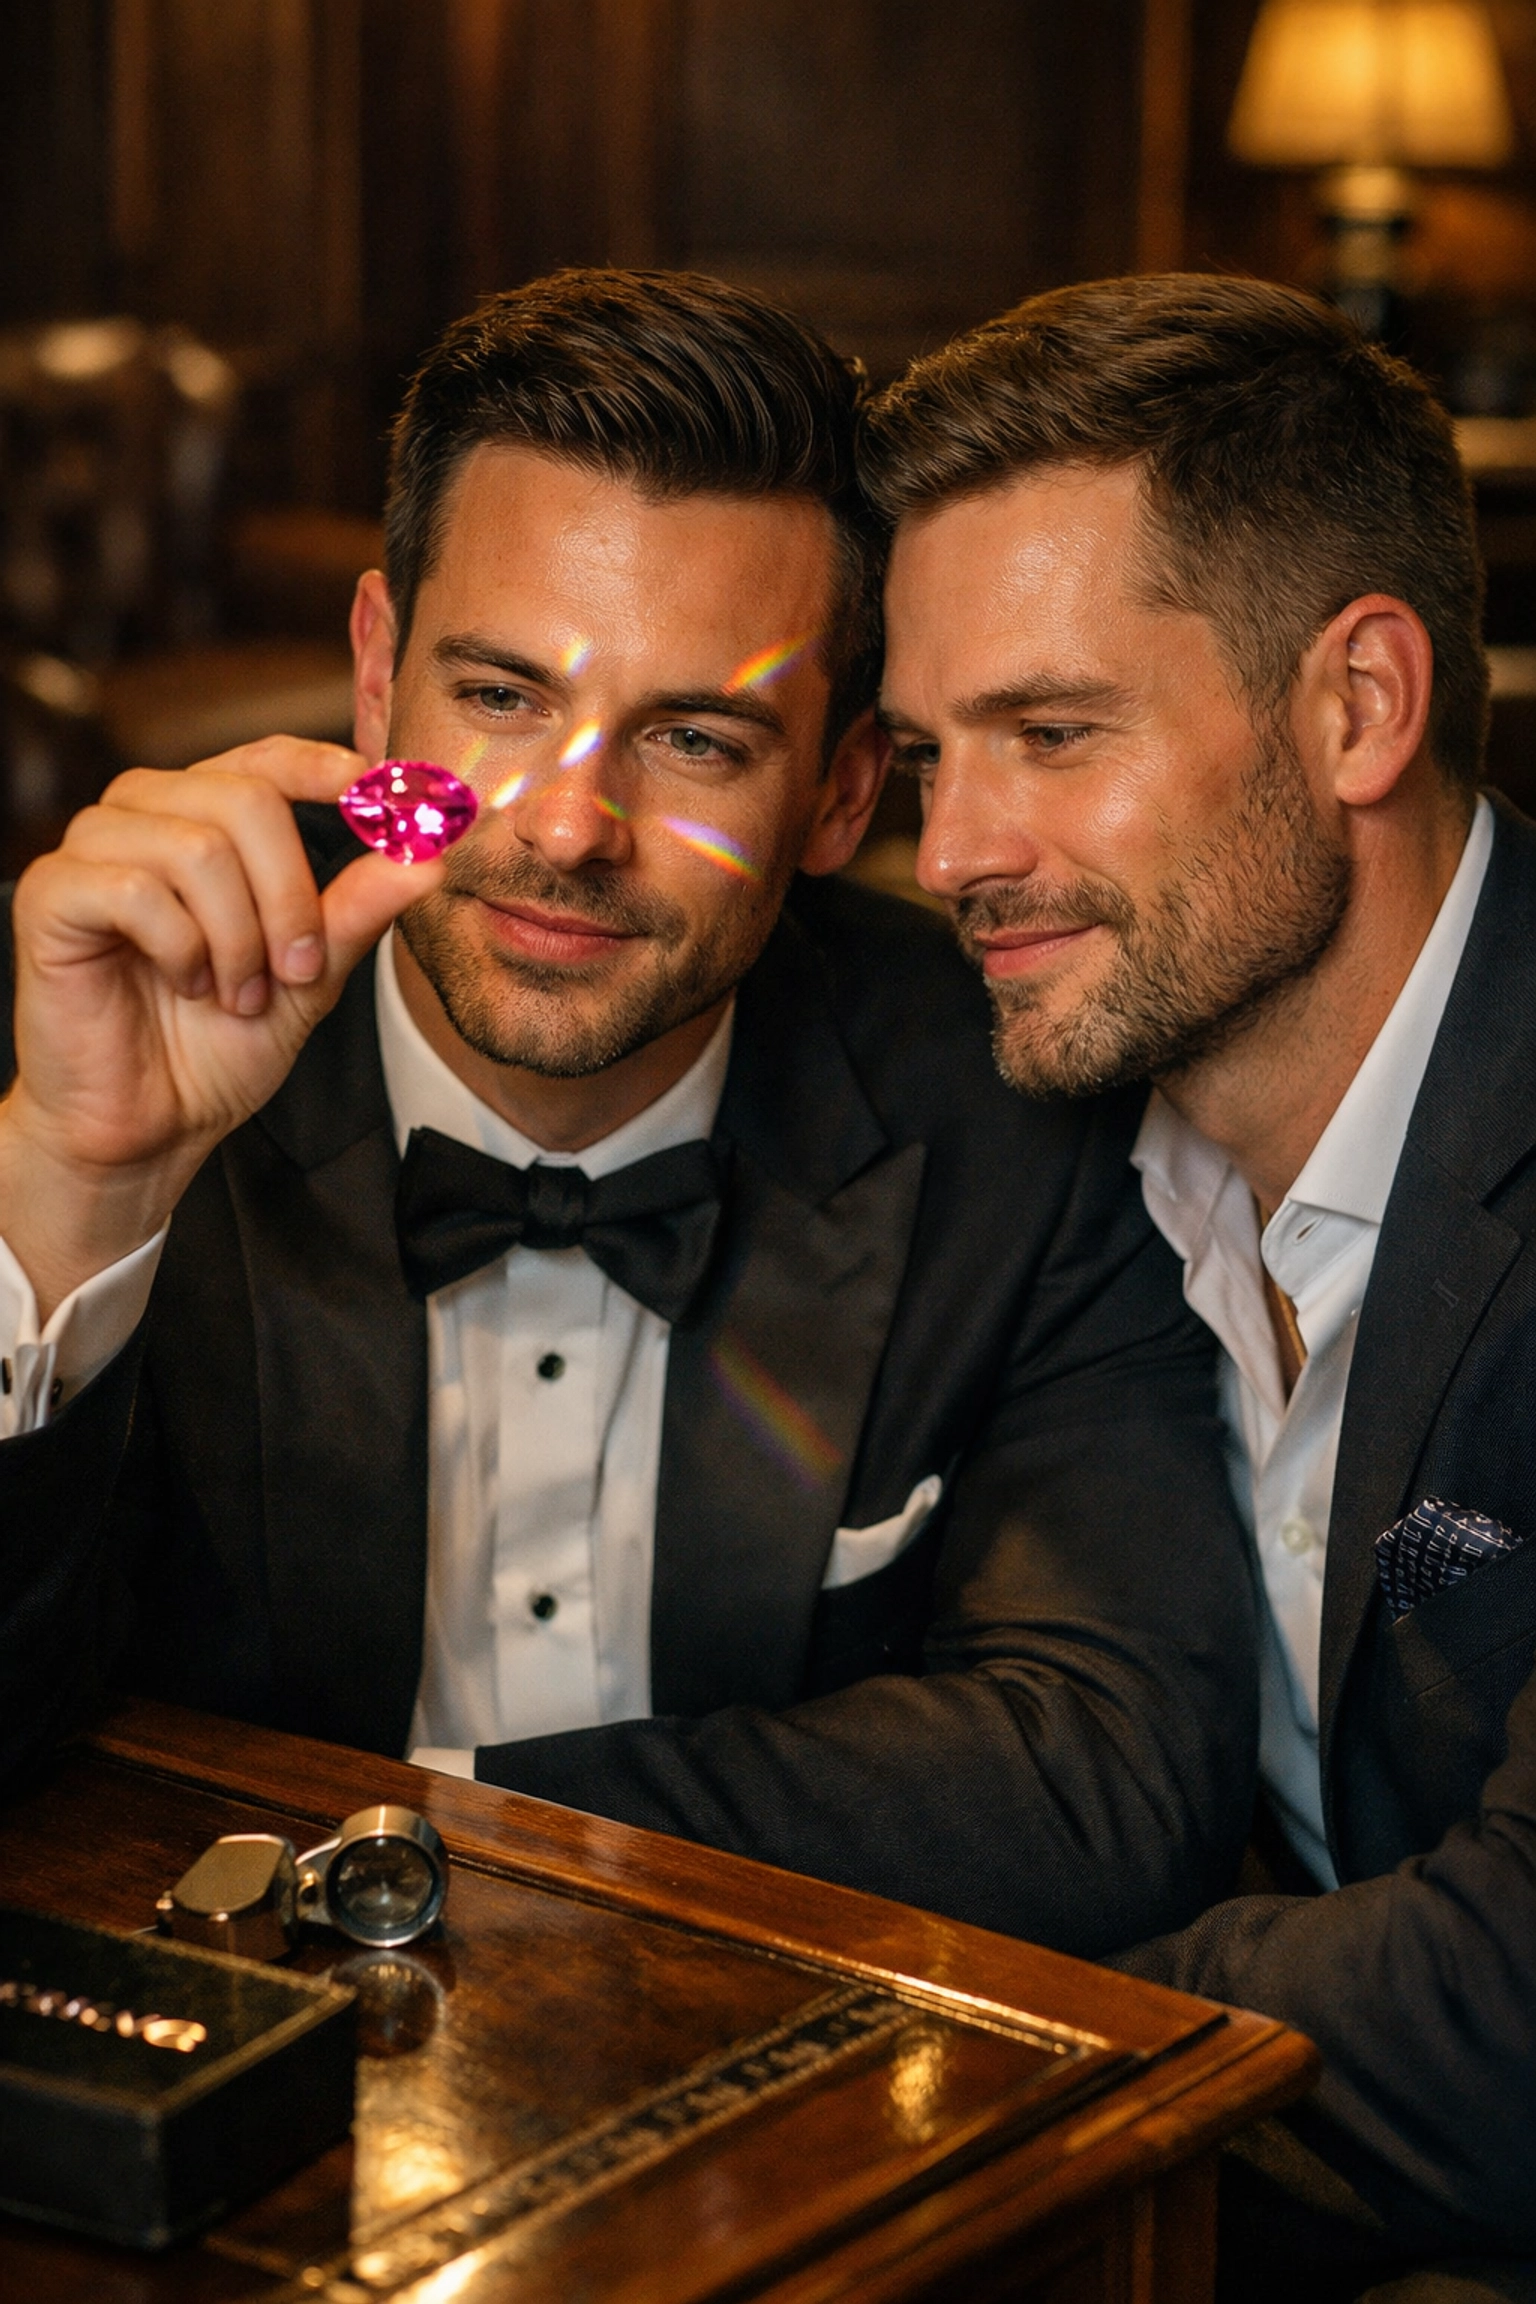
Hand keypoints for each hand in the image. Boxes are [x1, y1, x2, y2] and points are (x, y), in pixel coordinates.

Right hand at [0, 737, 443, 1316]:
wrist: (154, 1123)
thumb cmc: (218, 1045)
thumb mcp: (311, 975)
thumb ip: (358, 911)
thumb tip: (425, 857)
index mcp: (206, 817)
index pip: (268, 759)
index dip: (326, 771)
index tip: (381, 797)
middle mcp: (146, 815)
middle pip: (246, 800)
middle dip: (290, 897)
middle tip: (296, 969)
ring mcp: (93, 849)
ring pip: (198, 848)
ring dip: (237, 937)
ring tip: (234, 992)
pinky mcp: (53, 894)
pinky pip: (137, 890)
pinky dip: (181, 948)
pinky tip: (182, 983)